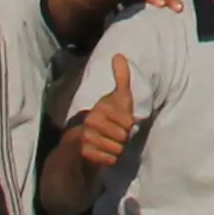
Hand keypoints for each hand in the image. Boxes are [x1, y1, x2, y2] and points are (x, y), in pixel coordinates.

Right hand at [62, 55, 142, 175]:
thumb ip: (121, 77)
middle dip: (123, 138)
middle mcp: (91, 122)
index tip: (121, 122)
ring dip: (117, 149)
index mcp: (100, 108)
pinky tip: (105, 153)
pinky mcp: (84, 153)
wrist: (84, 140)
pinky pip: (109, 159)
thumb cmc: (108, 117)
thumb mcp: (118, 97)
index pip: (128, 122)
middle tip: (115, 134)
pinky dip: (111, 159)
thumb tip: (119, 54)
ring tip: (110, 143)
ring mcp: (86, 138)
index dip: (129, 124)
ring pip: (117, 149)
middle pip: (123, 137)